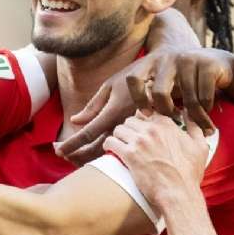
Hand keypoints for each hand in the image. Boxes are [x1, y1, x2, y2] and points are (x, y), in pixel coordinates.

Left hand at [57, 45, 191, 163]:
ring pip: (110, 152)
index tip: (58, 150)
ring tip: (75, 159)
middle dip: (78, 155)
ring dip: (91, 157)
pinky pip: (126, 150)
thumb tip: (75, 120)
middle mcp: (125, 124)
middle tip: (63, 156)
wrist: (175, 75)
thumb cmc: (140, 76)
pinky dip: (109, 155)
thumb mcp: (114, 85)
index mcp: (115, 110)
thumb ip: (95, 104)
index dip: (73, 143)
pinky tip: (98, 156)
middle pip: (97, 148)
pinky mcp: (150, 135)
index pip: (89, 131)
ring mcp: (138, 132)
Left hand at [103, 111, 211, 214]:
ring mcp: (140, 141)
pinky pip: (110, 142)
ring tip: (121, 146)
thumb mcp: (199, 147)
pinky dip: (109, 146)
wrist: (179, 193)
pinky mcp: (129, 154)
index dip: (142, 122)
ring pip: (118, 129)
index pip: (146, 112)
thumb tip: (189, 115)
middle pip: (130, 120)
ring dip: (118, 137)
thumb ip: (194, 127)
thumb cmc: (189, 174)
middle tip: (129, 141)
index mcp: (167, 124)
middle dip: (129, 130)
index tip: (141, 131)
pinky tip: (113, 152)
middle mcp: (152, 129)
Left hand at [126, 49, 233, 133]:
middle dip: (166, 111)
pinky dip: (206, 110)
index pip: (134, 79)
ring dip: (194, 116)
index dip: (137, 98)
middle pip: (159, 92)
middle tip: (174, 120)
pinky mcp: (207, 64)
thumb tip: (118, 117)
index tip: (146, 114)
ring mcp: (188, 59)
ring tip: (198, 125)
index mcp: (151, 62)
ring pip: (187, 99)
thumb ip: (145, 92)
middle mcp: (167, 58)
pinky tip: (207, 113)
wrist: (218, 61)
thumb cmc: (182, 79)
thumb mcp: (161, 80)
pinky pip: (203, 97)